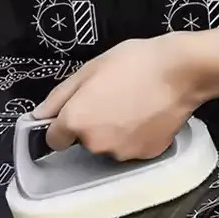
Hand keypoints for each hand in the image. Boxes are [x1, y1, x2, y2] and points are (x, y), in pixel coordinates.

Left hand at [32, 35, 198, 160]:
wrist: (180, 71)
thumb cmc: (132, 62)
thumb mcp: (89, 70)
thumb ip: (58, 97)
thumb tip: (38, 117)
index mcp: (77, 121)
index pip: (54, 139)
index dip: (63, 124)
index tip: (80, 109)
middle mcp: (96, 144)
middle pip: (84, 142)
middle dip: (92, 125)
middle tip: (111, 98)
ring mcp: (123, 153)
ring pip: (109, 147)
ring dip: (114, 132)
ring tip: (132, 105)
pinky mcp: (147, 155)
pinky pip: (132, 148)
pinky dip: (136, 136)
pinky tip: (147, 114)